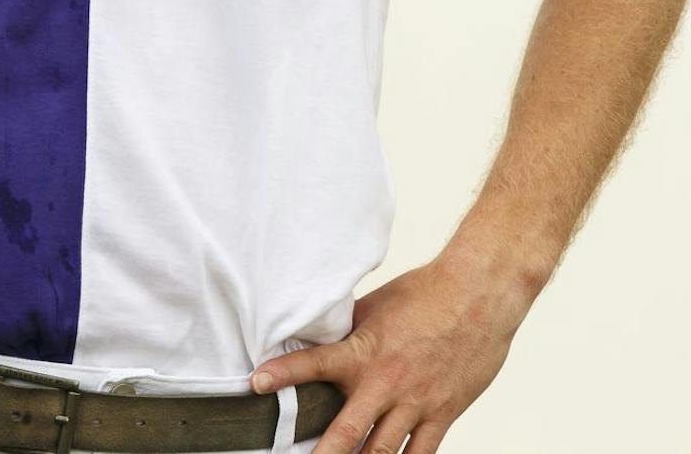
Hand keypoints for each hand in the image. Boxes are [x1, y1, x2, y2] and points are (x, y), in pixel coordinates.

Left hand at [250, 254, 529, 453]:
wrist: (477, 297)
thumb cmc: (423, 295)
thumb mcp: (372, 308)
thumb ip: (346, 332)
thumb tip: (318, 337)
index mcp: (362, 351)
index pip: (313, 363)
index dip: (282, 374)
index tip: (255, 384)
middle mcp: (385, 383)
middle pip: (347, 431)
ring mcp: (415, 403)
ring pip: (382, 451)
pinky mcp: (443, 414)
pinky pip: (421, 452)